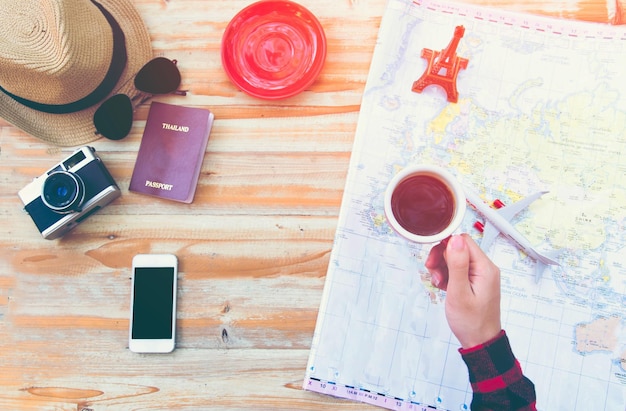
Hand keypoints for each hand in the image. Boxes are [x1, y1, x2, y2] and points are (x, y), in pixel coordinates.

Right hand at [425, 234, 501, 348]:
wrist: (480, 341)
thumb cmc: (471, 321)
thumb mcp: (459, 292)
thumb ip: (457, 264)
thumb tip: (454, 239)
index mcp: (485, 268)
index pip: (463, 241)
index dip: (445, 247)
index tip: (434, 260)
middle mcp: (485, 268)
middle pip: (458, 249)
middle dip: (442, 258)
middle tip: (433, 273)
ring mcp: (480, 275)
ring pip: (455, 259)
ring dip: (442, 268)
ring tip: (439, 283)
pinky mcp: (475, 282)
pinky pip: (457, 270)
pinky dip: (447, 276)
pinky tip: (444, 287)